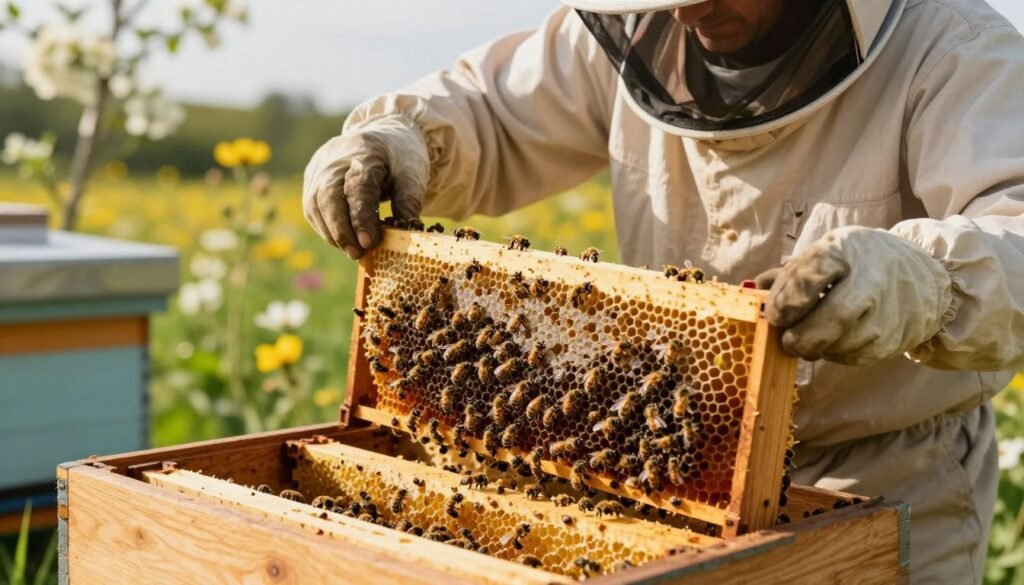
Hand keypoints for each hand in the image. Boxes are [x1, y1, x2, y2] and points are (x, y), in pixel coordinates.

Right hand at [303, 115, 429, 258]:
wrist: (382, 135)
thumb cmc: (399, 158)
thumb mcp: (412, 175)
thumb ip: (408, 203)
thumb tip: (404, 236)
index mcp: (365, 152)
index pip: (357, 187)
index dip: (360, 217)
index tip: (368, 242)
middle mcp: (334, 158)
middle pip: (328, 196)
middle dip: (341, 230)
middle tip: (358, 253)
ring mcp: (319, 168)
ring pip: (315, 205)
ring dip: (333, 233)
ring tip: (354, 250)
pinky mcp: (311, 179)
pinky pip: (312, 208)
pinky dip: (327, 228)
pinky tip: (343, 240)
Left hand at [756, 226, 953, 364]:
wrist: (922, 278)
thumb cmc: (860, 263)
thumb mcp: (827, 253)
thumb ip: (790, 274)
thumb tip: (753, 292)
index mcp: (844, 251)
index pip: (812, 275)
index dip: (788, 300)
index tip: (776, 315)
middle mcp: (869, 281)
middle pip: (832, 318)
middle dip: (801, 336)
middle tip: (787, 340)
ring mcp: (885, 313)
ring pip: (839, 344)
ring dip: (815, 347)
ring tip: (811, 337)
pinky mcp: (891, 340)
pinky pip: (850, 356)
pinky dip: (834, 353)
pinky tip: (834, 339)